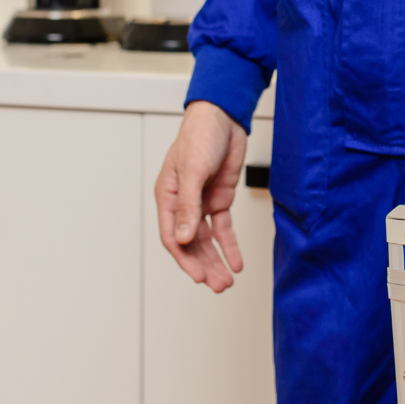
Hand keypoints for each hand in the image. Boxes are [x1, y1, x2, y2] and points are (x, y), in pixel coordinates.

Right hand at [155, 100, 249, 292]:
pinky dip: (230, 246)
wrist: (224, 118)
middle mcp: (182, 204)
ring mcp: (202, 203)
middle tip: (218, 285)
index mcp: (167, 197)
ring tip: (227, 281)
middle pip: (190, 244)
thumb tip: (182, 238)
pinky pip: (223, 229)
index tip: (198, 277)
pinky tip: (236, 261)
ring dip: (216, 260)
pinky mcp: (219, 200)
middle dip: (204, 266)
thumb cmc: (199, 136)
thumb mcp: (192, 171)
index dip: (184, 259)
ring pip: (207, 241)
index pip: (171, 236)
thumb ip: (187, 206)